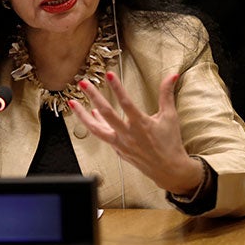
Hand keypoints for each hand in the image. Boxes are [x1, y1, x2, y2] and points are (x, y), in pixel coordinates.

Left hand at [69, 71, 202, 194]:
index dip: (117, 88)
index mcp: (141, 125)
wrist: (168, 170)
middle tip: (83, 83)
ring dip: (82, 115)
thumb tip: (172, 76)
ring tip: (72, 103)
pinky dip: (95, 124)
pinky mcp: (118, 150)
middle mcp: (128, 134)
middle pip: (106, 113)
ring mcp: (120, 144)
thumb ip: (167, 94)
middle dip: (93, 96)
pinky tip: (91, 114)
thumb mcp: (170, 116)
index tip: (109, 75)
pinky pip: (102, 135)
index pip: (126, 103)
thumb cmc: (170, 143)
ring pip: (96, 129)